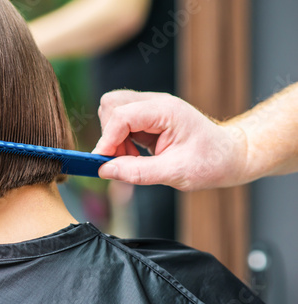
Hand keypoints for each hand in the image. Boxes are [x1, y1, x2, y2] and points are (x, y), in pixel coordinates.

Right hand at [92, 90, 247, 190]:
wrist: (229, 156)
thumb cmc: (210, 162)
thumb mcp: (175, 173)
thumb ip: (138, 172)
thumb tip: (105, 170)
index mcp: (166, 111)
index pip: (122, 115)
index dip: (107, 140)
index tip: (101, 162)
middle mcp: (156, 104)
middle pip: (112, 105)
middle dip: (108, 134)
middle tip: (120, 159)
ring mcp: (151, 109)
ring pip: (113, 112)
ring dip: (114, 138)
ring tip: (130, 160)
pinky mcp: (148, 118)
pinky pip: (122, 123)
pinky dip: (120, 141)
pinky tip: (135, 156)